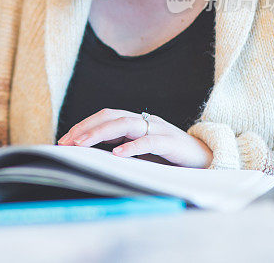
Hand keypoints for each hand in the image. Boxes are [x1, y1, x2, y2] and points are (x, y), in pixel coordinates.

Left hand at [58, 109, 212, 168]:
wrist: (209, 158)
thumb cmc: (171, 158)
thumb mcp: (142, 153)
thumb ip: (122, 149)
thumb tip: (92, 157)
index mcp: (137, 121)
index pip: (105, 115)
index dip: (84, 124)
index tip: (65, 139)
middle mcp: (145, 120)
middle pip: (111, 115)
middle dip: (86, 127)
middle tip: (67, 141)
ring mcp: (158, 129)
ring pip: (125, 123)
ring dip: (100, 133)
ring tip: (83, 144)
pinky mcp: (171, 143)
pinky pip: (149, 141)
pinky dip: (132, 146)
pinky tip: (118, 154)